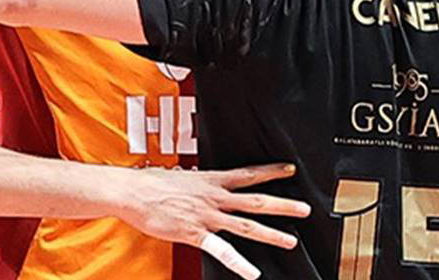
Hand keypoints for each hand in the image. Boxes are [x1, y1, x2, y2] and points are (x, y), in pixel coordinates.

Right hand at [116, 163, 309, 278]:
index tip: (290, 169)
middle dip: (282, 206)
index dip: (271, 172)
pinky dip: (239, 263)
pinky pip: (222, 250)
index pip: (248, 174)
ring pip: (246, 225)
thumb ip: (194, 181)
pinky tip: (253, 273)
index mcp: (211, 180)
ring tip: (290, 240)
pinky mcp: (196, 234)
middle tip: (305, 209)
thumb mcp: (179, 176)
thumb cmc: (151, 184)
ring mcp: (207, 216)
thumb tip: (193, 176)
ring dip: (270, 234)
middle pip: (255, 201)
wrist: (133, 192)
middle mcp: (214, 197)